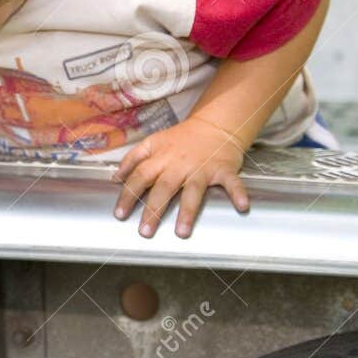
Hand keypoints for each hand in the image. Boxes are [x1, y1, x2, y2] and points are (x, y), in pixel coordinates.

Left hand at [112, 116, 249, 238]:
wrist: (213, 125)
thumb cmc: (181, 138)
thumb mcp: (153, 143)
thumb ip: (133, 159)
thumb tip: (115, 178)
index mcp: (160, 158)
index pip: (140, 176)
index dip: (128, 195)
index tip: (120, 214)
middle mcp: (179, 164)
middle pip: (163, 188)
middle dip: (153, 210)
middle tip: (145, 231)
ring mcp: (202, 168)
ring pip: (193, 191)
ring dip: (187, 211)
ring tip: (181, 232)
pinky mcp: (223, 169)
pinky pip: (231, 182)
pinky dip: (238, 193)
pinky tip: (242, 206)